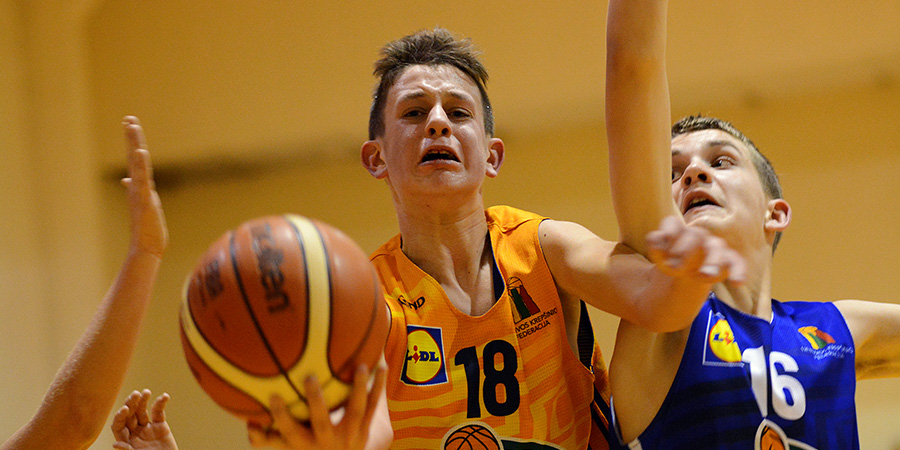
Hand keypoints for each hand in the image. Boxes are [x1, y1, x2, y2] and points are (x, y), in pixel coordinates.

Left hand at [111, 389, 178, 449]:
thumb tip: (115, 444)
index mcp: (125, 440)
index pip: (118, 426)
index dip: (120, 417)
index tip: (124, 409)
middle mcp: (134, 432)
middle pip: (129, 415)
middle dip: (131, 404)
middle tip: (135, 394)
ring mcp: (147, 428)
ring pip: (142, 411)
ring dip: (143, 401)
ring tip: (146, 392)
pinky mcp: (160, 425)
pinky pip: (158, 412)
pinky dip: (161, 403)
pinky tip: (165, 396)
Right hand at [122, 116, 167, 258]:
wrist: (146, 248)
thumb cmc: (147, 229)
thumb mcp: (144, 205)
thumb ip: (138, 191)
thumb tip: (127, 181)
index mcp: (139, 187)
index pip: (137, 161)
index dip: (133, 143)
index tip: (130, 125)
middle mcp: (137, 187)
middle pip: (135, 157)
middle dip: (132, 137)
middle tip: (129, 118)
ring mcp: (139, 193)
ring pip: (136, 164)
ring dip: (134, 145)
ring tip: (132, 126)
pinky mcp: (144, 201)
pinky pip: (142, 181)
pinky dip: (141, 166)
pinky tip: (141, 153)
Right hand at [247, 363, 391, 449]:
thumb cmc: (307, 449)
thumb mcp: (287, 447)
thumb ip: (267, 437)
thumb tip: (248, 423)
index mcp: (304, 444)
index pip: (289, 430)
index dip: (281, 415)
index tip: (273, 395)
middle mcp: (326, 442)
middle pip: (321, 422)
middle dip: (316, 401)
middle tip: (309, 378)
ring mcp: (349, 436)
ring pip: (356, 411)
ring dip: (358, 389)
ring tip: (360, 366)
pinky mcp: (365, 429)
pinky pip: (374, 406)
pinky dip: (378, 387)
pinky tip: (381, 367)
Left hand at [646, 215, 745, 284]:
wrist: (685, 276)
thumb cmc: (671, 261)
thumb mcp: (658, 258)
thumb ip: (655, 247)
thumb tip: (655, 239)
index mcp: (678, 232)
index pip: (672, 224)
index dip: (667, 233)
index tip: (662, 247)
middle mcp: (698, 236)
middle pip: (694, 235)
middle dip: (685, 250)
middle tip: (675, 269)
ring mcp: (714, 247)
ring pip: (717, 247)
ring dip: (711, 261)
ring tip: (705, 276)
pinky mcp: (727, 261)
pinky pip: (737, 262)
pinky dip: (738, 271)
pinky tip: (737, 282)